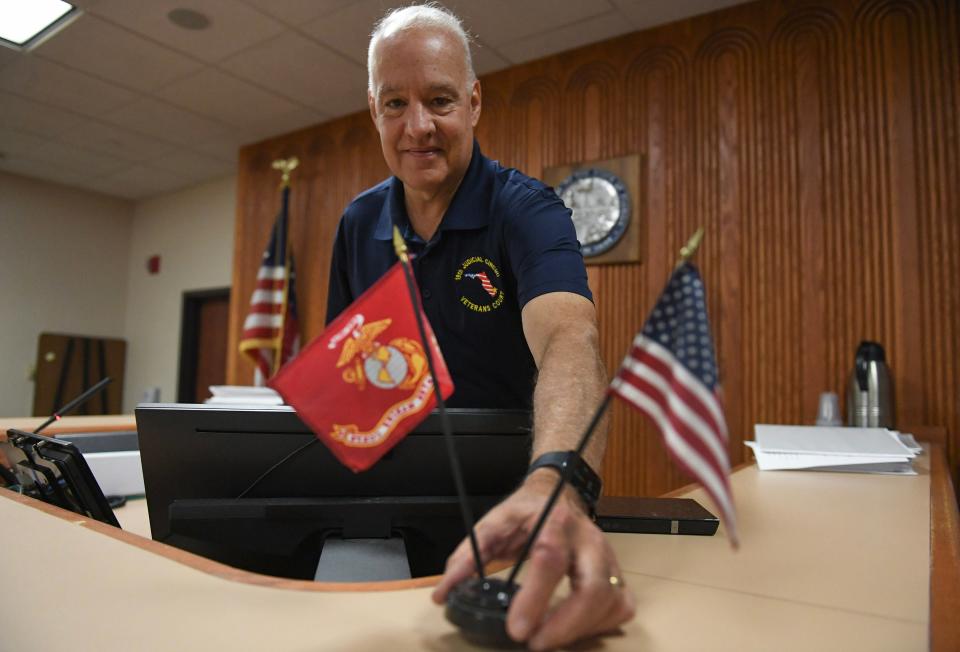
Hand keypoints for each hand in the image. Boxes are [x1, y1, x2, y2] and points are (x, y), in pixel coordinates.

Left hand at [432, 471, 635, 649]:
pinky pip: (621, 606)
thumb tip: (443, 593)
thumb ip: (467, 556)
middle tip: (535, 644)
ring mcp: (608, 557)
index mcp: (555, 522)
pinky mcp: (617, 573)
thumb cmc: (526, 511)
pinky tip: (575, 630)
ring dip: (581, 630)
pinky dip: (600, 626)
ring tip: (548, 639)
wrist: (559, 491)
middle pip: (594, 587)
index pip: (549, 560)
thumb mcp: (493, 523)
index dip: (534, 598)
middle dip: (566, 625)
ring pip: (611, 601)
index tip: (516, 630)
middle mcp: (589, 540)